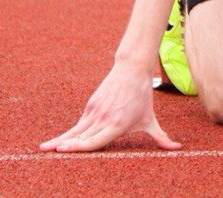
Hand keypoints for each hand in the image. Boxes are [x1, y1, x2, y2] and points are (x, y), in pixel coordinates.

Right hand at [40, 61, 180, 152]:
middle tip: (49, 152)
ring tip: (44, 148)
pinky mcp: (91, 105)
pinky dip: (68, 133)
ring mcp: (95, 111)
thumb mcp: (151, 119)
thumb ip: (161, 137)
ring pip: (75, 130)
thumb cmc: (142, 97)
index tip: (64, 150)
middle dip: (65, 146)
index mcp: (117, 124)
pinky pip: (79, 123)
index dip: (79, 147)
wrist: (132, 69)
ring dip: (60, 139)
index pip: (95, 140)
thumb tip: (178, 148)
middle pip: (81, 137)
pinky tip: (58, 141)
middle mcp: (103, 118)